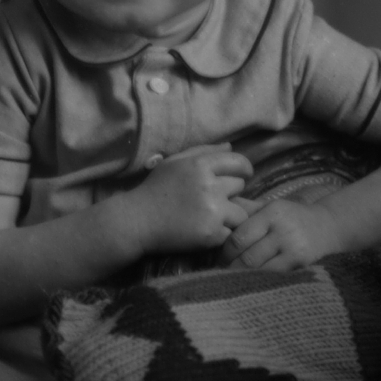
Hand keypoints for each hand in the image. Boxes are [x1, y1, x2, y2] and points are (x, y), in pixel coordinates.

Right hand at [133, 144, 251, 251]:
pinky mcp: (211, 234)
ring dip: (231, 216)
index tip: (241, 176)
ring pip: (241, 212)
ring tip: (214, 218)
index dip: (243, 169)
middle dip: (231, 192)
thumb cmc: (154, 190)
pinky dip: (222, 234)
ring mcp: (212, 211)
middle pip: (241, 186)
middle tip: (216, 199)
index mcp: (200, 165)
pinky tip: (207, 231)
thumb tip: (230, 146)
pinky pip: (231, 232)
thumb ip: (203, 151)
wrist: (136, 222)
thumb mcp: (174, 163)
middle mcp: (209, 186)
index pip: (238, 162)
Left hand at [222, 198, 346, 270]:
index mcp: (272, 213)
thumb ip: (246, 209)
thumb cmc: (292, 217)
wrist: (328, 226)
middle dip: (230, 267)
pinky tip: (253, 280)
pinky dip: (259, 279)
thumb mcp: (270, 207)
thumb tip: (217, 208)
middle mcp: (282, 230)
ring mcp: (293, 248)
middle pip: (247, 256)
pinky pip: (273, 276)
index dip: (225, 251)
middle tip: (222, 272)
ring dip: (242, 276)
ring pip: (258, 269)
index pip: (239, 237)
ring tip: (233, 278)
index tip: (218, 258)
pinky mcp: (300, 263)